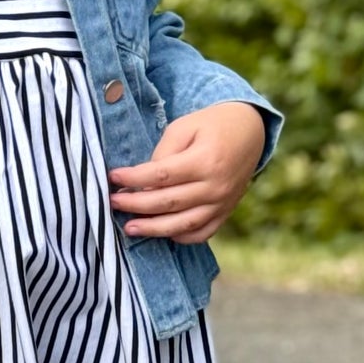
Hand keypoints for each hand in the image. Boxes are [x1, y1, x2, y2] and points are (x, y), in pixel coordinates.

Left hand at [109, 101, 265, 243]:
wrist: (250, 133)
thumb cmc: (212, 125)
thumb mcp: (185, 126)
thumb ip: (163, 152)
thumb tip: (144, 181)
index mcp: (205, 160)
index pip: (161, 176)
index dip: (134, 179)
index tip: (113, 177)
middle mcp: (215, 186)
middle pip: (168, 202)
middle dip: (136, 205)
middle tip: (112, 203)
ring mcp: (222, 203)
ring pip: (183, 224)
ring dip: (153, 229)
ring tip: (129, 228)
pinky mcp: (225, 212)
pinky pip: (202, 233)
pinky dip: (180, 237)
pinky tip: (162, 233)